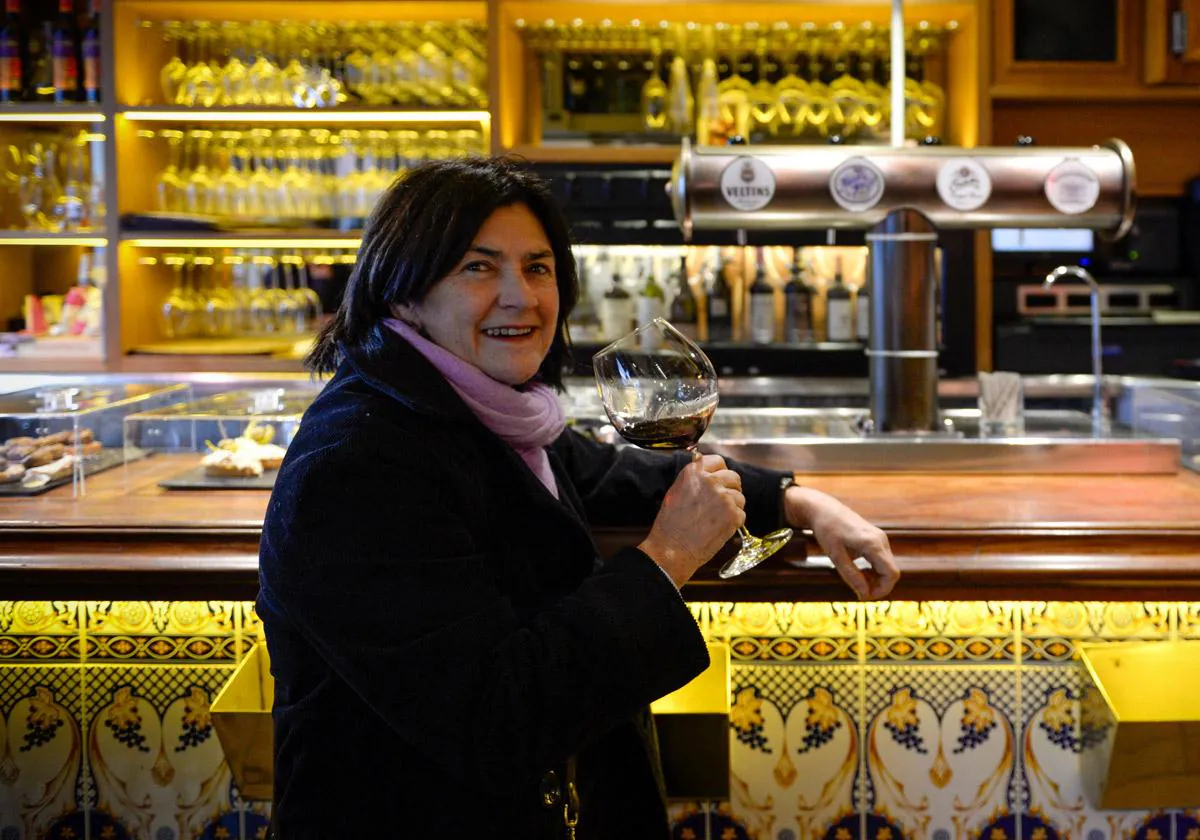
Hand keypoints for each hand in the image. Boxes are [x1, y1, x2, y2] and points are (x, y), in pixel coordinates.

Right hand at [639, 454, 745, 587]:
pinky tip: (719, 529)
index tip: (720, 480)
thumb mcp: (675, 492)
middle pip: (733, 477)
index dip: (721, 471)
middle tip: (720, 504)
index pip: (718, 461)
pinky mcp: (733, 515)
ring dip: (732, 507)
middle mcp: (710, 481)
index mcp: (693, 472)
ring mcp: (723, 497)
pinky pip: (741, 514)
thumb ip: (693, 479)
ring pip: (740, 497)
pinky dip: (734, 523)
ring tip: (716, 520)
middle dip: (730, 489)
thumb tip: (709, 474)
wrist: (671, 549)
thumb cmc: (670, 525)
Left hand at [784, 485, 897, 599]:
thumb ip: (851, 576)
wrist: (824, 509)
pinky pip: (882, 560)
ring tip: (856, 579)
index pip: (891, 574)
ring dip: (875, 579)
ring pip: (887, 567)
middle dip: (878, 586)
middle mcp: (881, 540)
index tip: (865, 596)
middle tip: (858, 590)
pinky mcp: (877, 538)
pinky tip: (859, 571)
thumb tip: (864, 594)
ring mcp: (880, 538)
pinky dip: (874, 570)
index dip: (882, 590)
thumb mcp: (835, 556)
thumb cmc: (827, 531)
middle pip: (891, 572)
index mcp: (872, 544)